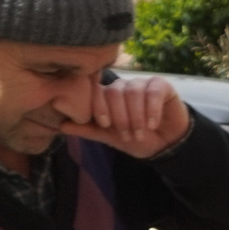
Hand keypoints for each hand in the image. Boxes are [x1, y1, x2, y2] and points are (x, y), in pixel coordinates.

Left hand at [59, 74, 190, 158]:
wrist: (166, 145)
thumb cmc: (137, 139)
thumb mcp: (111, 138)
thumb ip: (88, 130)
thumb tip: (62, 126)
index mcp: (108, 96)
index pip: (96, 91)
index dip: (98, 105)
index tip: (104, 123)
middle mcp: (123, 86)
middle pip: (114, 92)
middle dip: (120, 117)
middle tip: (127, 135)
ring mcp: (142, 84)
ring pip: (132, 92)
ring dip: (136, 117)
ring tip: (140, 133)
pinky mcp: (161, 85)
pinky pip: (152, 92)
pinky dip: (151, 110)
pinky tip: (152, 124)